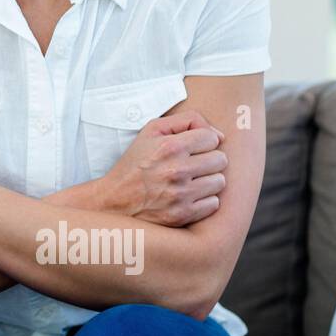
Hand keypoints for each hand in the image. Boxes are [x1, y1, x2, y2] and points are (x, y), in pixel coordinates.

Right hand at [102, 110, 227, 225]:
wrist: (114, 200)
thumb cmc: (136, 163)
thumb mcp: (152, 131)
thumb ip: (187, 121)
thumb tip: (219, 136)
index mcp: (169, 146)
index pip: (212, 138)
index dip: (203, 142)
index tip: (191, 149)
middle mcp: (176, 170)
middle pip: (220, 159)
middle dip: (208, 160)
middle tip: (192, 165)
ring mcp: (180, 195)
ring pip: (220, 182)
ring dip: (207, 180)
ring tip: (190, 181)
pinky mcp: (183, 215)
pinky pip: (214, 203)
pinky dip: (204, 200)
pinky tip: (188, 196)